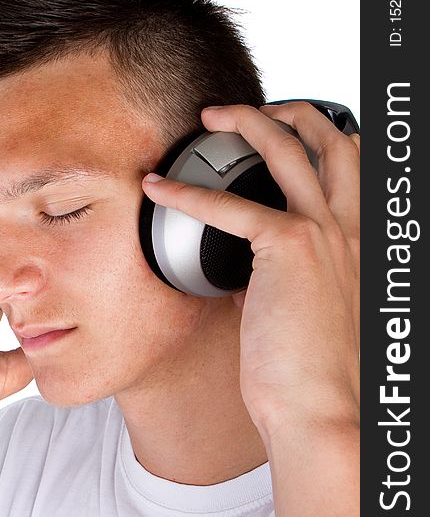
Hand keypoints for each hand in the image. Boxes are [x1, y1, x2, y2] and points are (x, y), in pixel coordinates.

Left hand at [141, 103, 359, 438]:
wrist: (318, 407)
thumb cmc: (309, 368)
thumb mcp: (306, 310)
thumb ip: (283, 279)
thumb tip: (248, 273)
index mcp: (357, 242)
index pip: (348, 168)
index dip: (316, 140)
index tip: (280, 134)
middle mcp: (350, 229)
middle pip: (330, 141)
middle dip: (289, 113)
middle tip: (248, 109)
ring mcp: (324, 234)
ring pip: (288, 150)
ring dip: (248, 122)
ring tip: (210, 116)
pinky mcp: (288, 249)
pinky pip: (229, 205)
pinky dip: (188, 193)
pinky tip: (158, 188)